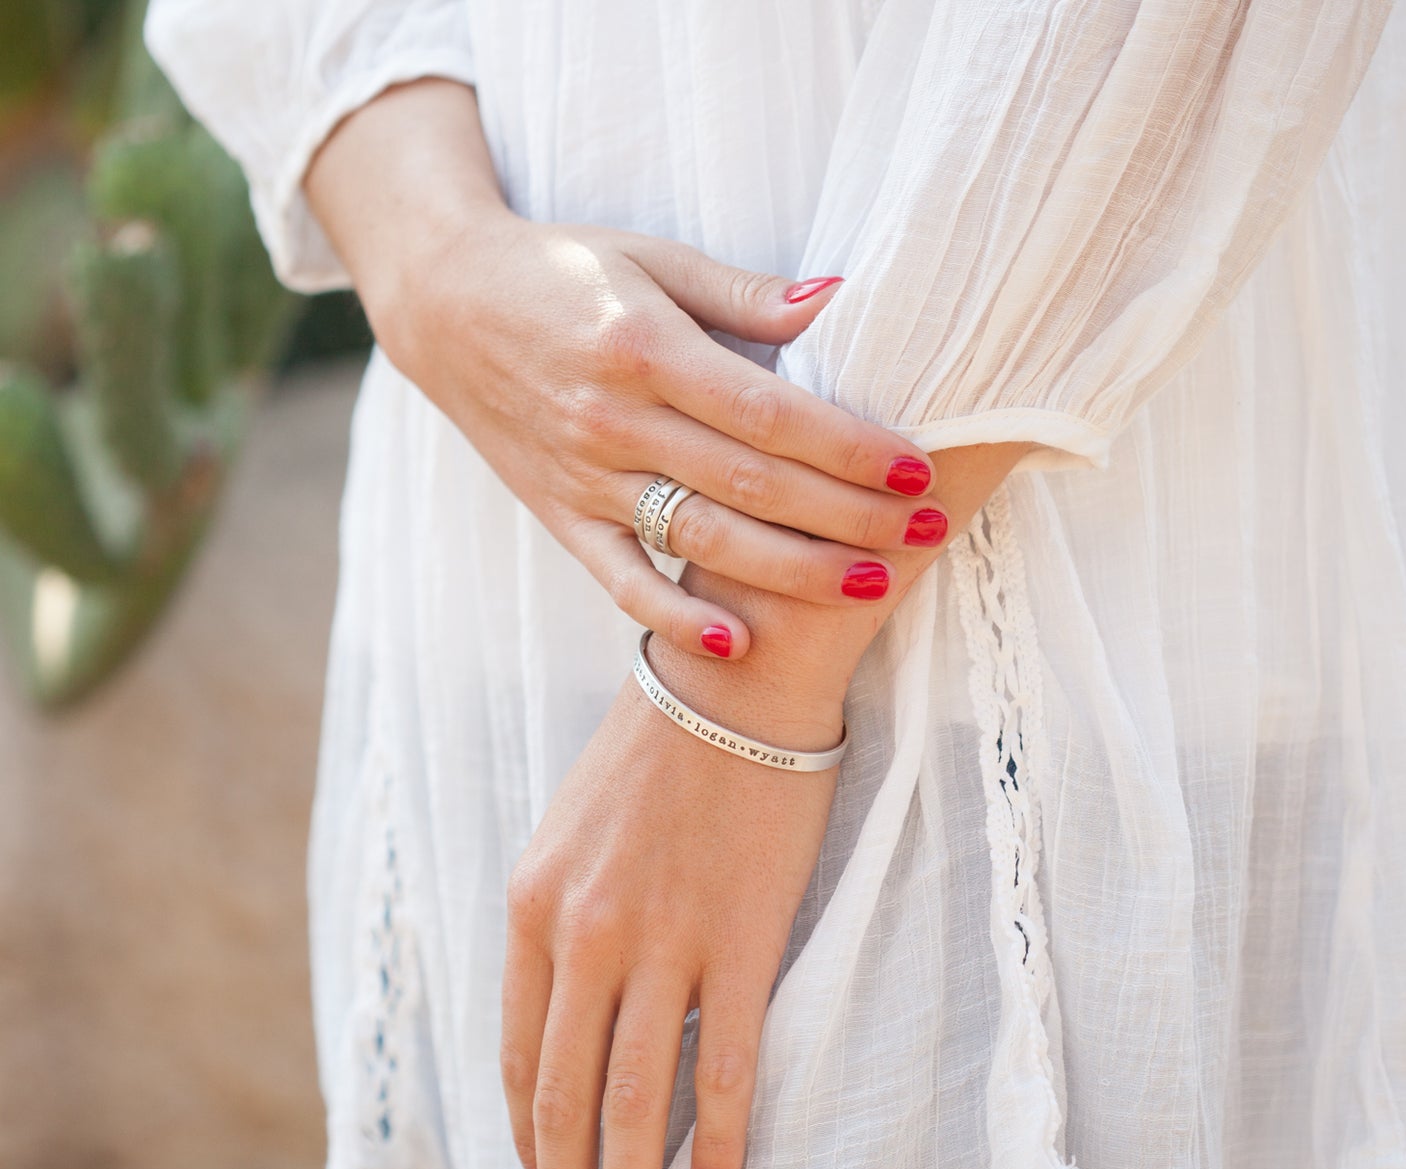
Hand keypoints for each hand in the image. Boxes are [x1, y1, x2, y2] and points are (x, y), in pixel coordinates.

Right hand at [303, 80, 945, 662]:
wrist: (445, 303)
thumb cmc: (561, 271)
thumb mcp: (649, 258)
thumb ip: (742, 294)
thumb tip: (838, 298)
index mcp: (644, 348)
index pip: (769, 412)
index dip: (848, 446)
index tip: (918, 467)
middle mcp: (614, 420)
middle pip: (752, 484)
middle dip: (848, 514)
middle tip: (928, 531)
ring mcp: (586, 479)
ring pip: (702, 538)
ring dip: (792, 570)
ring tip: (871, 586)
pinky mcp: (562, 517)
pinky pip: (621, 581)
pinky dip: (673, 618)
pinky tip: (738, 642)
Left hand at [500, 668, 841, 1168]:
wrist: (737, 675)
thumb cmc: (658, 750)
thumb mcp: (572, 832)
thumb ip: (558, 922)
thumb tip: (564, 1013)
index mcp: (532, 904)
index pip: (515, 1056)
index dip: (525, 1139)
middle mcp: (583, 933)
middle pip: (560, 1098)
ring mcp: (661, 941)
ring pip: (630, 1102)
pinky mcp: (740, 940)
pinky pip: (724, 1068)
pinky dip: (718, 1139)